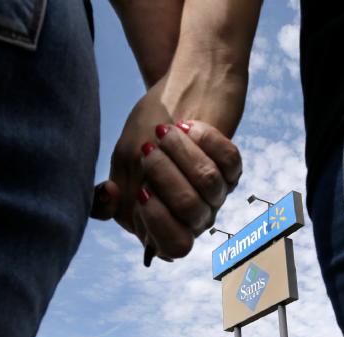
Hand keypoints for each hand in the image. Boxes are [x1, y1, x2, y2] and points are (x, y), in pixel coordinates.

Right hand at [94, 80, 241, 261]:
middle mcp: (194, 211)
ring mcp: (215, 189)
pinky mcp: (232, 163)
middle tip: (148, 150)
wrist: (180, 84)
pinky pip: (228, 160)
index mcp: (165, 219)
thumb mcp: (123, 160)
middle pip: (190, 213)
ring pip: (209, 184)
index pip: (172, 245)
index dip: (157, 222)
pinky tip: (189, 124)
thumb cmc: (148, 126)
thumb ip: (116, 193)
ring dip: (181, 153)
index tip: (142, 190)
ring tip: (165, 130)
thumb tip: (111, 201)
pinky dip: (205, 139)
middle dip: (165, 178)